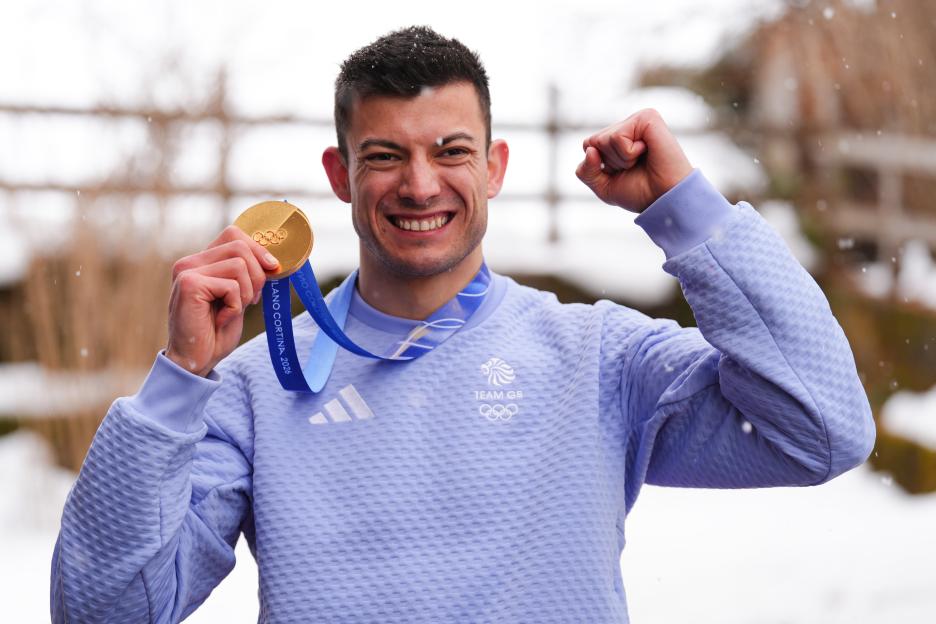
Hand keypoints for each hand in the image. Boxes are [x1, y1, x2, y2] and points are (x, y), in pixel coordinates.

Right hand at [165, 226, 279, 376]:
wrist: (196, 360)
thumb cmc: (217, 331)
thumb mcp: (238, 296)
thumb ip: (247, 274)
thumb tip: (273, 260)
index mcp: (201, 261)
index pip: (234, 234)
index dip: (258, 250)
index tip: (271, 270)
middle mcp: (190, 261)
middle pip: (240, 246)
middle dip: (257, 275)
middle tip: (250, 301)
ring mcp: (187, 271)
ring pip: (240, 265)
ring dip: (247, 294)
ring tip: (232, 311)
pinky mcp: (190, 284)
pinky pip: (233, 286)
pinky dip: (235, 307)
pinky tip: (221, 320)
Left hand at [576, 108, 692, 212]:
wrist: (665, 198)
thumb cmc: (640, 192)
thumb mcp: (603, 187)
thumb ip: (586, 171)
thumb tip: (590, 149)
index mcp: (618, 139)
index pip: (588, 146)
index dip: (600, 166)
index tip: (623, 172)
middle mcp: (627, 127)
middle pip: (592, 142)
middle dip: (609, 162)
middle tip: (634, 167)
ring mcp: (637, 120)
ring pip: (603, 139)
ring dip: (621, 159)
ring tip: (641, 160)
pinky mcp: (647, 117)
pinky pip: (617, 137)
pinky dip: (628, 153)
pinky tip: (647, 151)